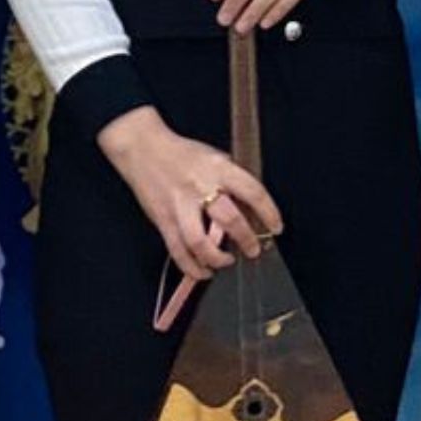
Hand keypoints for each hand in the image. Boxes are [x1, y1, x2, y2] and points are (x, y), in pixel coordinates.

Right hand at [98, 106, 284, 280]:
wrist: (144, 149)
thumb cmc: (183, 153)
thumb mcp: (214, 157)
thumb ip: (231, 180)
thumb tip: (251, 207)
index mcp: (218, 168)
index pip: (252, 191)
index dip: (268, 212)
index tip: (276, 227)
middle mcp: (200, 187)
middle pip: (229, 219)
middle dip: (246, 239)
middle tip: (253, 250)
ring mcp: (179, 205)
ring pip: (199, 242)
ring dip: (216, 259)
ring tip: (226, 262)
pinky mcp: (163, 220)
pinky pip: (178, 250)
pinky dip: (192, 267)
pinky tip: (203, 271)